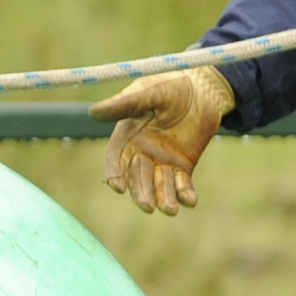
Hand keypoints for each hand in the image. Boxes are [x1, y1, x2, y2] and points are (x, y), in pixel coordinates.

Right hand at [93, 62, 232, 215]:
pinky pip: (181, 185)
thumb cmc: (170, 85)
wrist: (202, 89)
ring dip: (163, 199)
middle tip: (148, 206)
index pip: (115, 159)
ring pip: (158, 186)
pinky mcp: (183, 166)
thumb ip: (125, 104)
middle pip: (136, 178)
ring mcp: (162, 161)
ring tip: (170, 210)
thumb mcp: (149, 92)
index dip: (114, 173)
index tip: (118, 187)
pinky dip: (185, 194)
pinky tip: (190, 200)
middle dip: (141, 193)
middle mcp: (141, 152)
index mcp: (126, 135)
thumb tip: (93, 112)